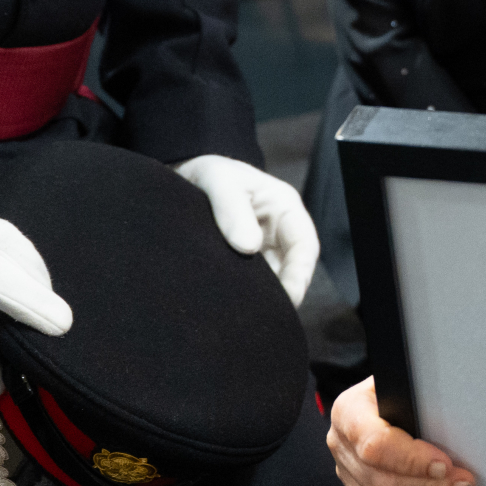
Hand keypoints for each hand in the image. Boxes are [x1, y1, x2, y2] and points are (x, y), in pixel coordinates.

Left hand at [175, 154, 318, 305]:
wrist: (181, 176)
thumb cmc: (208, 172)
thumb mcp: (219, 180)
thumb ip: (231, 208)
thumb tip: (248, 247)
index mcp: (284, 208)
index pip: (304, 246)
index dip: (300, 274)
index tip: (288, 297)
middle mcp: (277, 231)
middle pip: (291, 269)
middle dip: (284, 293)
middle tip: (265, 313)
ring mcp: (261, 249)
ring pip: (272, 280)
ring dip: (263, 296)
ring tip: (245, 312)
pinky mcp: (241, 262)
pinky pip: (250, 283)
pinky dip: (245, 295)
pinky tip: (232, 306)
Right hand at [326, 376, 475, 485]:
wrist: (380, 400)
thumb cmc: (398, 390)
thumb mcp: (403, 382)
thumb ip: (419, 396)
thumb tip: (453, 409)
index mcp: (349, 411)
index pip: (375, 444)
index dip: (411, 460)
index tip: (444, 464)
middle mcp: (341, 445)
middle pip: (381, 481)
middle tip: (465, 485)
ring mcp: (346, 474)